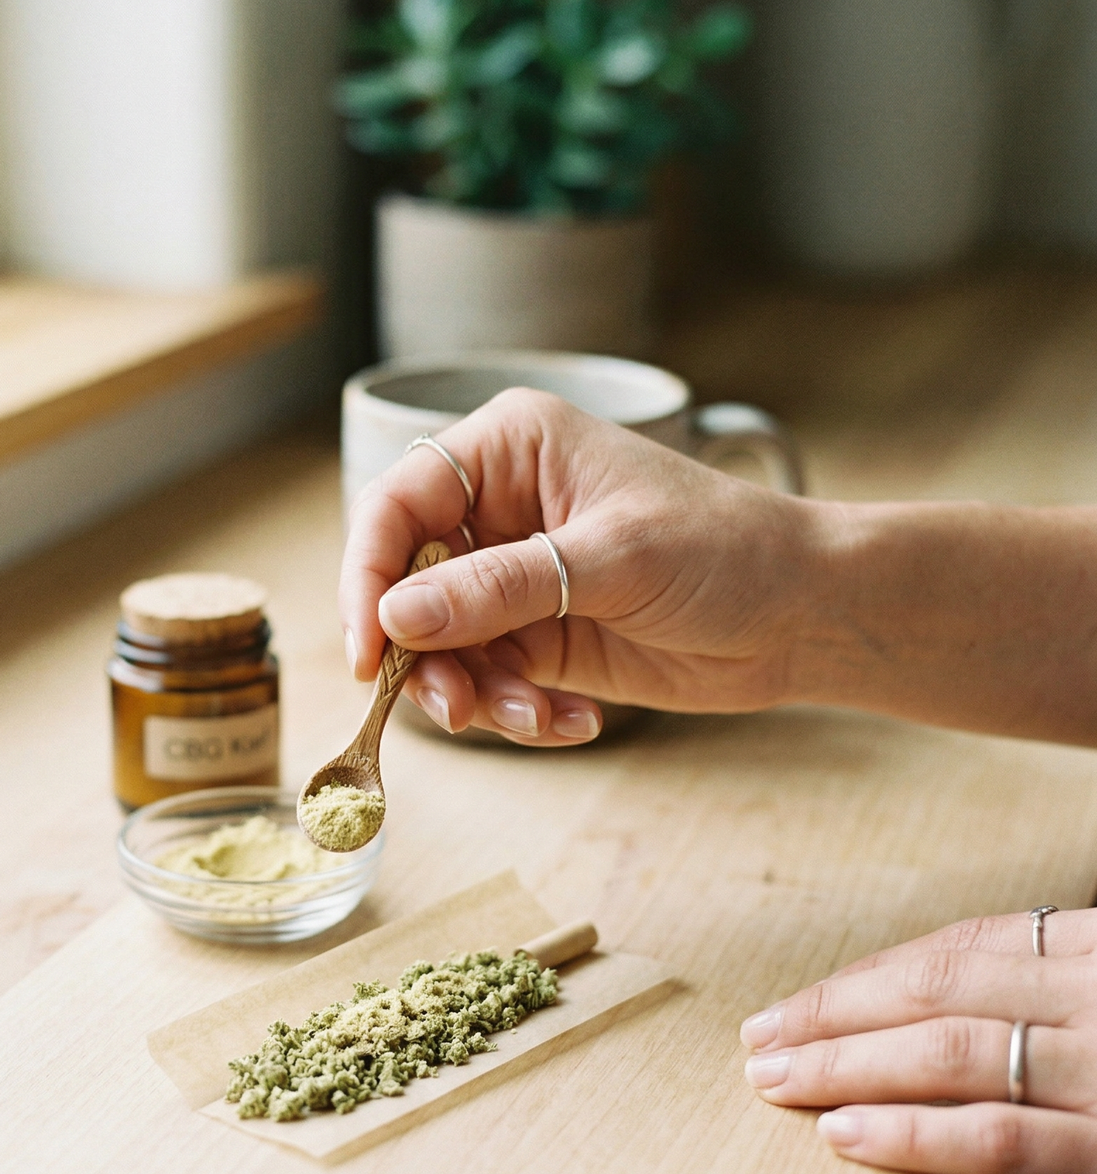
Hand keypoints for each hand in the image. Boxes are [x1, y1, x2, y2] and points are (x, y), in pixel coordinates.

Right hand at [338, 388, 1096, 746]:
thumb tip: (396, 615)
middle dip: (425, 653)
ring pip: (442, 645)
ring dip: (474, 694)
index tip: (369, 648)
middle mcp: (501, 509)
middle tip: (454, 706)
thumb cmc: (727, 550)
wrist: (805, 615)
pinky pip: (490, 682)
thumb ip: (499, 589)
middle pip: (406, 583)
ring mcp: (517, 578)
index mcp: (511, 450)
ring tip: (530, 718)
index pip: (398, 502)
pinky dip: (515, 713)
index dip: (369, 575)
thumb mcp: (611, 561)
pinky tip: (571, 723)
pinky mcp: (539, 636)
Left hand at [740, 908, 1096, 1173]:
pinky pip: (997, 1137)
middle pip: (934, 990)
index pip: (961, 949)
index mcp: (1094, 952)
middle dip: (832, 1014)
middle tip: (761, 1038)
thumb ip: (1042, 1001)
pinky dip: (912, 1133)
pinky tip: (845, 1135)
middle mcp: (1095, 994)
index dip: (868, 977)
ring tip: (777, 1081)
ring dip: (844, 1064)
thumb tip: (919, 1020)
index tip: (801, 1002)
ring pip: (946, 1050)